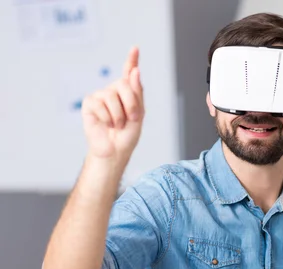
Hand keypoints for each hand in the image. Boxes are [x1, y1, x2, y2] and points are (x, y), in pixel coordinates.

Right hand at [82, 46, 144, 163]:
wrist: (115, 151)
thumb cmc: (127, 135)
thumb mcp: (139, 114)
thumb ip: (137, 92)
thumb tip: (134, 71)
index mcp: (128, 94)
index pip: (129, 73)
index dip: (131, 60)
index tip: (135, 48)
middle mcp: (113, 91)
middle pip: (124, 84)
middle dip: (131, 103)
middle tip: (132, 118)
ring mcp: (100, 96)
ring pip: (111, 95)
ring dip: (119, 115)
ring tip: (117, 125)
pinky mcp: (89, 104)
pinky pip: (99, 104)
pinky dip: (107, 117)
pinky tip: (106, 124)